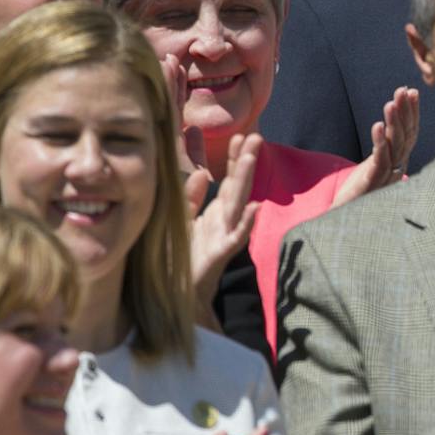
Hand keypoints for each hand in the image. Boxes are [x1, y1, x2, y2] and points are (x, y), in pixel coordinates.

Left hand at [186, 133, 259, 326]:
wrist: (180, 298)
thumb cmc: (181, 262)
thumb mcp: (182, 223)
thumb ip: (190, 200)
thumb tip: (200, 174)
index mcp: (216, 214)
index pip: (229, 181)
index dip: (235, 159)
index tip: (241, 136)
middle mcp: (223, 222)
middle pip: (237, 187)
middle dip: (245, 161)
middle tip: (254, 136)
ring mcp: (223, 237)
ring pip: (238, 203)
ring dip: (245, 180)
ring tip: (251, 156)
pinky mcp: (219, 255)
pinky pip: (235, 238)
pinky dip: (246, 223)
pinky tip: (255, 208)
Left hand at [332, 87, 421, 207]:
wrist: (344, 221)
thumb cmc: (358, 194)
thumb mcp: (372, 168)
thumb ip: (383, 152)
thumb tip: (388, 132)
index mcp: (398, 162)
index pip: (410, 132)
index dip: (411, 112)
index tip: (411, 92)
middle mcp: (397, 167)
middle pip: (405, 135)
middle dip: (406, 111)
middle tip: (404, 90)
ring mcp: (386, 175)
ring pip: (395, 145)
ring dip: (394, 122)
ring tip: (391, 102)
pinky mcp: (372, 182)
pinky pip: (380, 159)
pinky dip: (380, 142)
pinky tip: (377, 125)